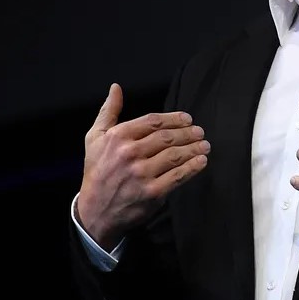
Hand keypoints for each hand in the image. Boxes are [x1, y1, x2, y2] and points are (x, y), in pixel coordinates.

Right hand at [76, 83, 209, 249]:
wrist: (94, 211)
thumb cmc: (97, 172)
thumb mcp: (94, 138)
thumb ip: (108, 111)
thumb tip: (116, 88)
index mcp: (118, 137)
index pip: (153, 121)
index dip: (174, 118)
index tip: (187, 119)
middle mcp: (129, 153)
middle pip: (168, 137)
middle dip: (188, 133)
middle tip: (199, 132)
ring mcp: (141, 173)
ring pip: (175, 155)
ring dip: (194, 148)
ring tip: (204, 145)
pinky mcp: (152, 192)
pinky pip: (178, 175)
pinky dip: (193, 167)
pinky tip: (201, 161)